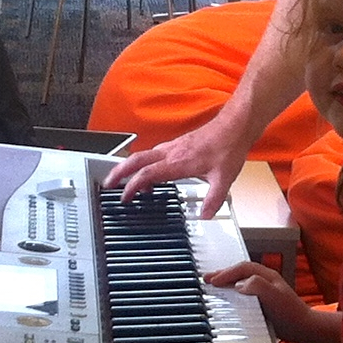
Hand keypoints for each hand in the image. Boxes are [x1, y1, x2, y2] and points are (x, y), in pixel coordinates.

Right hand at [101, 115, 250, 216]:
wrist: (234, 126)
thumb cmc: (228, 147)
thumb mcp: (224, 179)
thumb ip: (214, 200)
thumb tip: (206, 216)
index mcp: (177, 162)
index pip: (146, 174)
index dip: (132, 186)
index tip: (124, 197)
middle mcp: (171, 152)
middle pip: (136, 160)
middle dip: (118, 171)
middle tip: (108, 183)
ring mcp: (173, 146)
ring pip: (143, 155)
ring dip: (131, 167)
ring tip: (126, 181)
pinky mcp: (178, 144)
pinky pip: (154, 153)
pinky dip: (146, 163)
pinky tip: (152, 171)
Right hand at [205, 260, 311, 342]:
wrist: (304, 329)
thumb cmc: (290, 314)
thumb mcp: (274, 296)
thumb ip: (257, 286)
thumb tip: (239, 285)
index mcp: (267, 276)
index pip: (243, 268)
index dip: (227, 272)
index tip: (213, 281)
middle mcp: (266, 281)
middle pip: (241, 272)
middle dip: (223, 274)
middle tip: (206, 278)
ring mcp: (265, 292)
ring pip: (242, 282)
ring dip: (227, 283)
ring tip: (213, 286)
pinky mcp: (264, 304)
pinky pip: (245, 294)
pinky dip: (233, 294)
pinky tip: (228, 301)